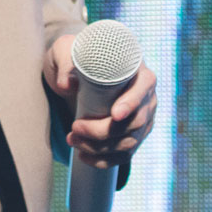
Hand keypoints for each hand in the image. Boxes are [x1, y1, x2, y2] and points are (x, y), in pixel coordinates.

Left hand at [43, 33, 157, 169]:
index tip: (114, 115)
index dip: (131, 104)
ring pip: (128, 142)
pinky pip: (124, 154)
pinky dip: (105, 160)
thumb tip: (66, 85)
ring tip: (72, 140)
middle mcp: (146, 96)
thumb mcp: (66, 50)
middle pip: (134, 122)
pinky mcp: (134, 134)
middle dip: (103, 132)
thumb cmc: (77, 55)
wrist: (77, 69)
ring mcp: (142, 117)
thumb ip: (65, 62)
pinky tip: (84, 158)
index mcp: (137, 70)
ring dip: (99, 148)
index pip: (143, 88)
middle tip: (74, 128)